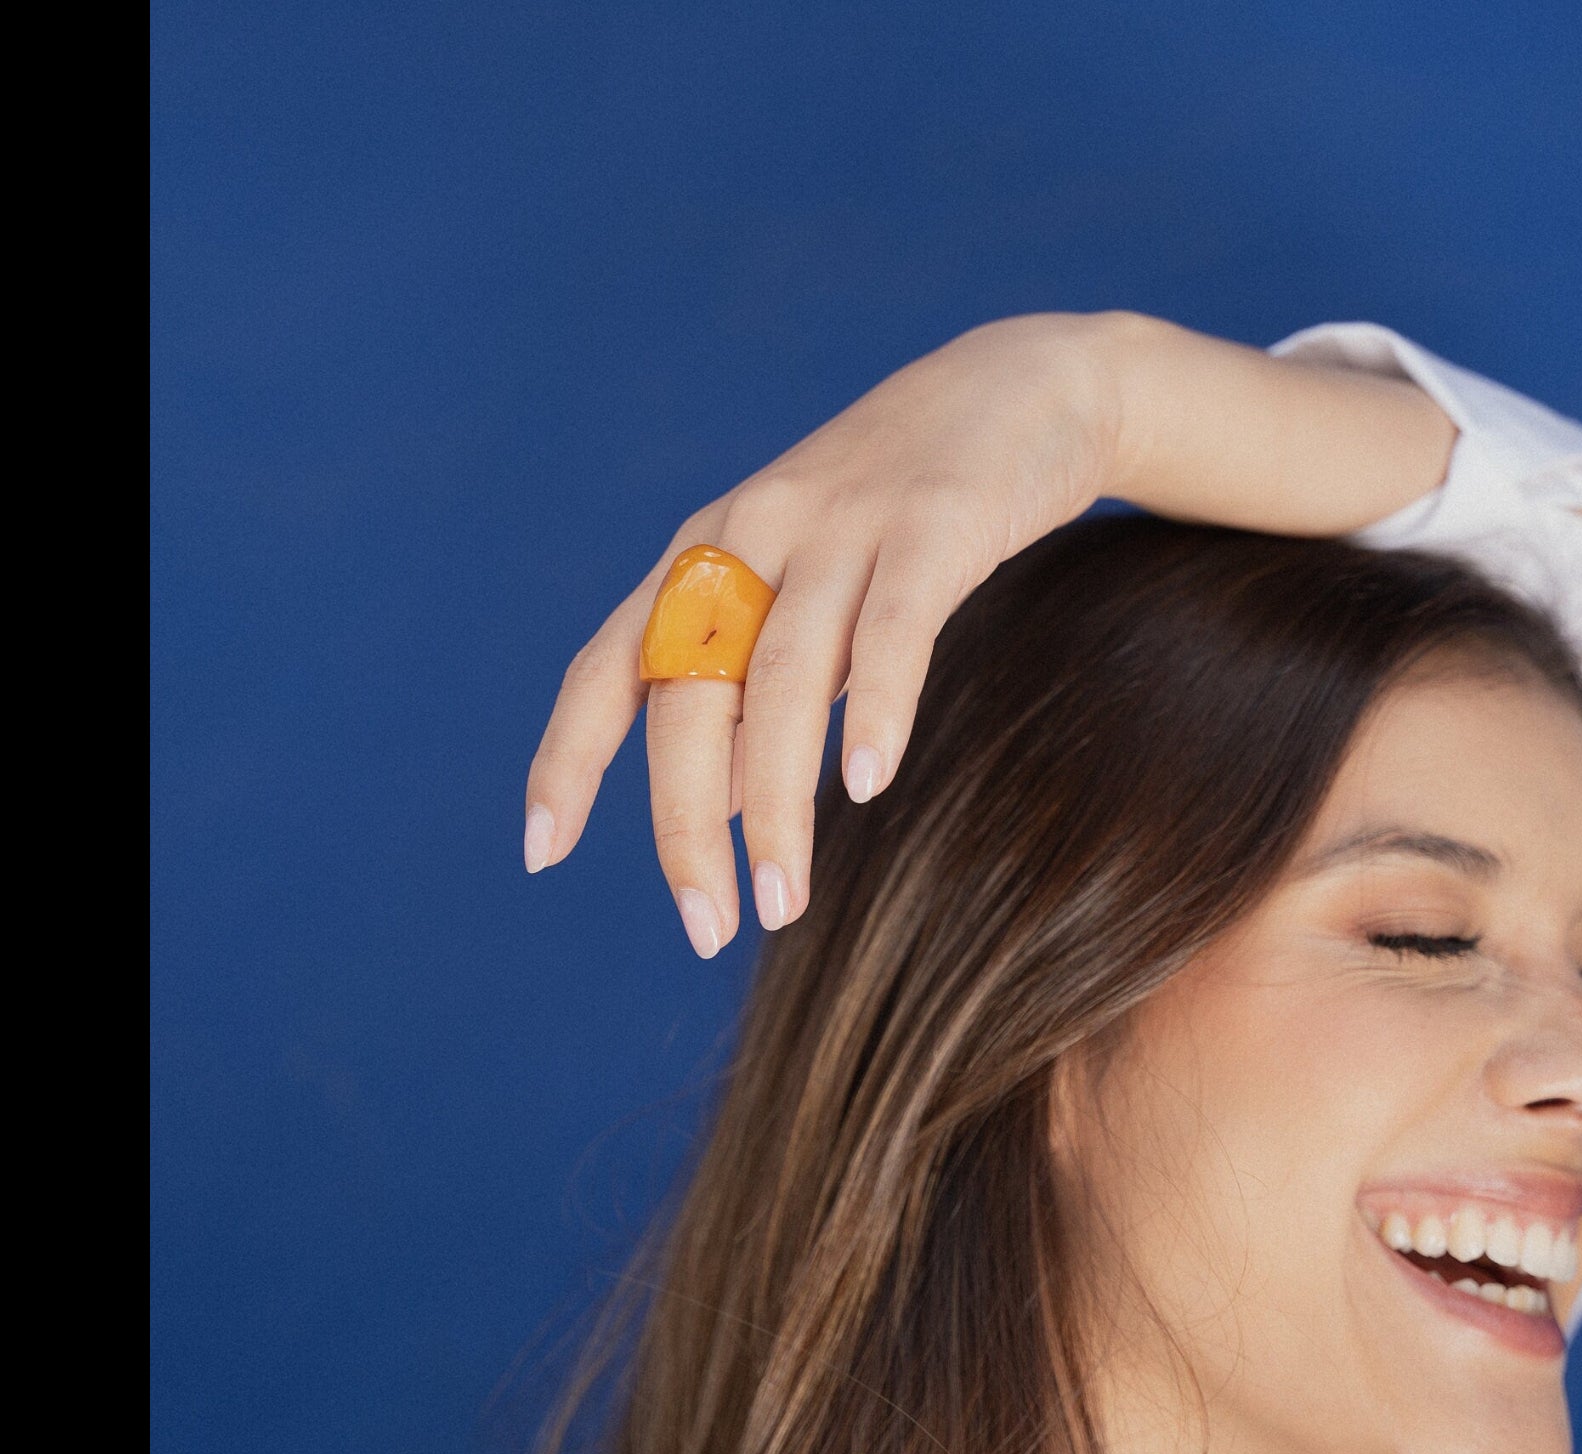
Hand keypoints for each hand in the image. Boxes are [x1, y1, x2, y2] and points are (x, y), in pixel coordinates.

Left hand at [523, 313, 1454, 956]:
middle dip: (685, 823)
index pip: (609, 665)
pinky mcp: (936, 518)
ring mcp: (841, 520)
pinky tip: (868, 783)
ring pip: (782, 675)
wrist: (1026, 384)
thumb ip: (754, 682)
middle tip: (707, 928)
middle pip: (687, 691)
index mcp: (705, 554)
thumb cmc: (905, 514)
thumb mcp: (805, 589)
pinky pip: (895, 625)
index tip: (540, 855)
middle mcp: (749, 533)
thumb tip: (711, 811)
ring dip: (774, 800)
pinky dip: (877, 705)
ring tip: (784, 904)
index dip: (568, 758)